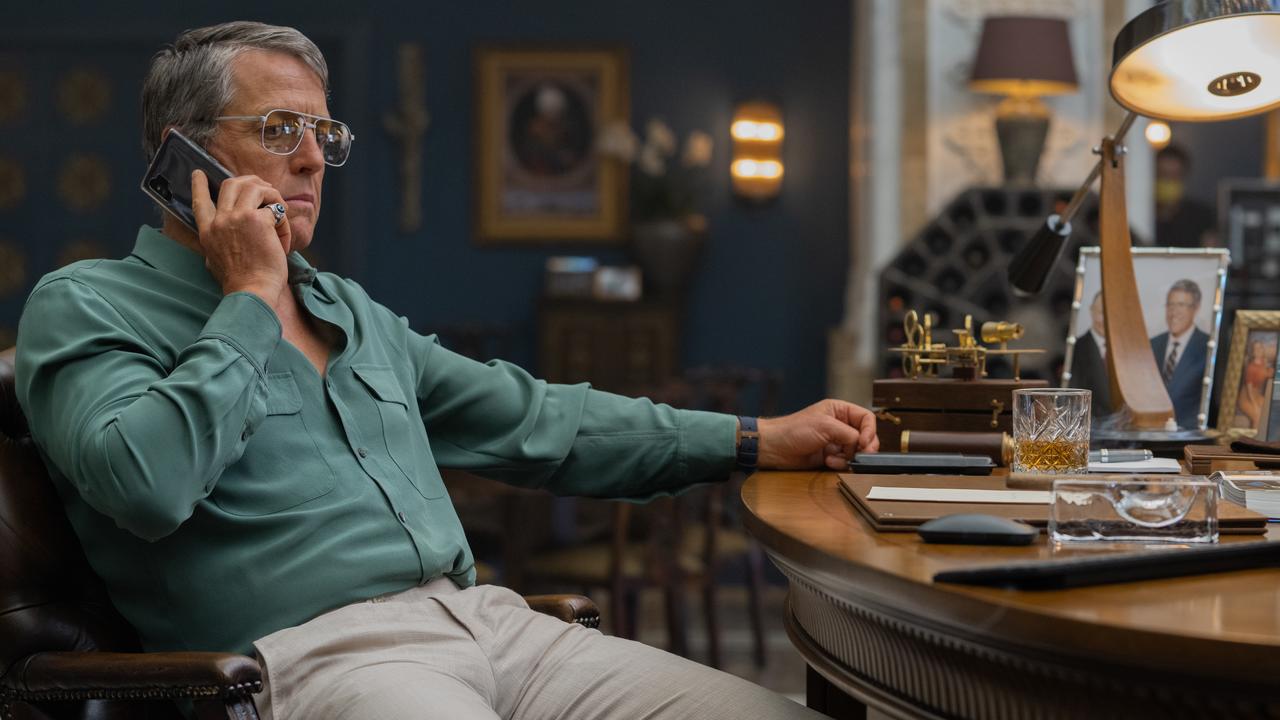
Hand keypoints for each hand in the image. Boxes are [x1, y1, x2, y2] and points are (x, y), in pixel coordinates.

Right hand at [190, 169, 291, 304]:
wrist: (251, 292)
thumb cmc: (240, 282)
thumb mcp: (216, 260)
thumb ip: (218, 243)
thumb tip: (223, 236)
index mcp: (207, 231)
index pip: (199, 201)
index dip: (199, 185)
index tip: (198, 173)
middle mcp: (219, 221)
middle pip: (231, 184)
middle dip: (251, 181)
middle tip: (265, 188)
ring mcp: (237, 218)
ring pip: (254, 186)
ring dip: (271, 194)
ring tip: (280, 209)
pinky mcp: (259, 220)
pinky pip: (275, 209)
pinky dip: (284, 221)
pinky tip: (283, 238)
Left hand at [756, 399, 878, 469]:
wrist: (775, 448)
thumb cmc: (794, 430)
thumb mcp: (825, 426)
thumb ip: (849, 434)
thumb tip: (864, 445)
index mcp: (839, 410)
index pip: (866, 418)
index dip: (870, 431)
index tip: (864, 443)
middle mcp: (840, 425)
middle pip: (865, 436)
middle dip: (863, 447)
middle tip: (859, 455)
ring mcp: (835, 442)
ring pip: (857, 451)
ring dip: (849, 457)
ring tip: (834, 458)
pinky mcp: (830, 456)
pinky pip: (845, 461)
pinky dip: (840, 464)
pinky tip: (828, 462)